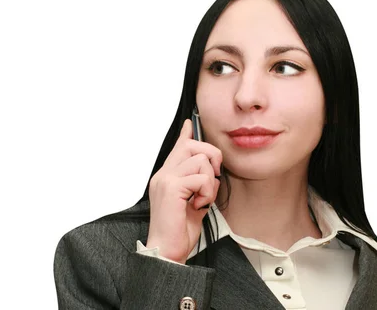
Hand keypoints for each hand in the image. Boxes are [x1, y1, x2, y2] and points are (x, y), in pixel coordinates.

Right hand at [146, 119, 221, 263]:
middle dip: (211, 158)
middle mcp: (163, 175)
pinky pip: (201, 178)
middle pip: (192, 146)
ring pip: (200, 160)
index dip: (186, 135)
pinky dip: (207, 192)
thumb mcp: (193, 204)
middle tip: (213, 179)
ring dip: (210, 181)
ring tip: (202, 199)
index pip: (177, 148)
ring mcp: (165, 180)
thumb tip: (211, 175)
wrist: (167, 252)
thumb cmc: (178, 232)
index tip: (190, 125)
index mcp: (166, 177)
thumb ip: (199, 186)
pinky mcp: (172, 188)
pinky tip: (198, 205)